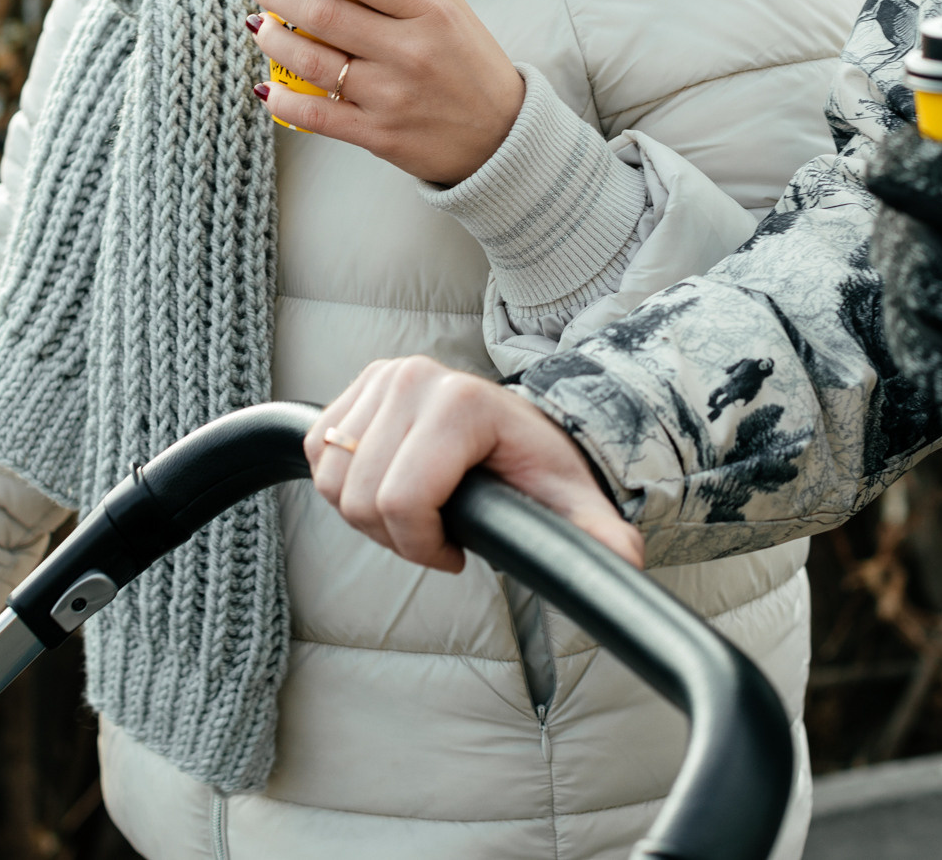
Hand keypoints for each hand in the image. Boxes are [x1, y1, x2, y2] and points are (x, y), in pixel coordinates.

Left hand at [245, 0, 524, 185]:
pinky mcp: (378, 135)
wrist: (501, 140)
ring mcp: (391, 97)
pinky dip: (284, 99)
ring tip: (260, 24)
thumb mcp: (456, 15)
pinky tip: (269, 85)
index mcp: (432, 15)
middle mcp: (410, 53)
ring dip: (274, 39)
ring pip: (312, 61)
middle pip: (326, 14)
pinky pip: (317, 115)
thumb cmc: (473, 68)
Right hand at [306, 354, 644, 572]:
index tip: (456, 554)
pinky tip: (387, 487)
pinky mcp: (355, 387)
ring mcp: (379, 379)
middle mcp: (412, 380)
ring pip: (333, 482)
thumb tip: (624, 562)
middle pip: (362, 498)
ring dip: (367, 515)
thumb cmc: (539, 464)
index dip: (422, 548)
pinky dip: (344, 486)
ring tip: (415, 514)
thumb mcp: (570, 499)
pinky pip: (317, 455)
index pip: (403, 501)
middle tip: (436, 537)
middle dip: (396, 537)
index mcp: (459, 405)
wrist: (518, 426)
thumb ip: (593, 535)